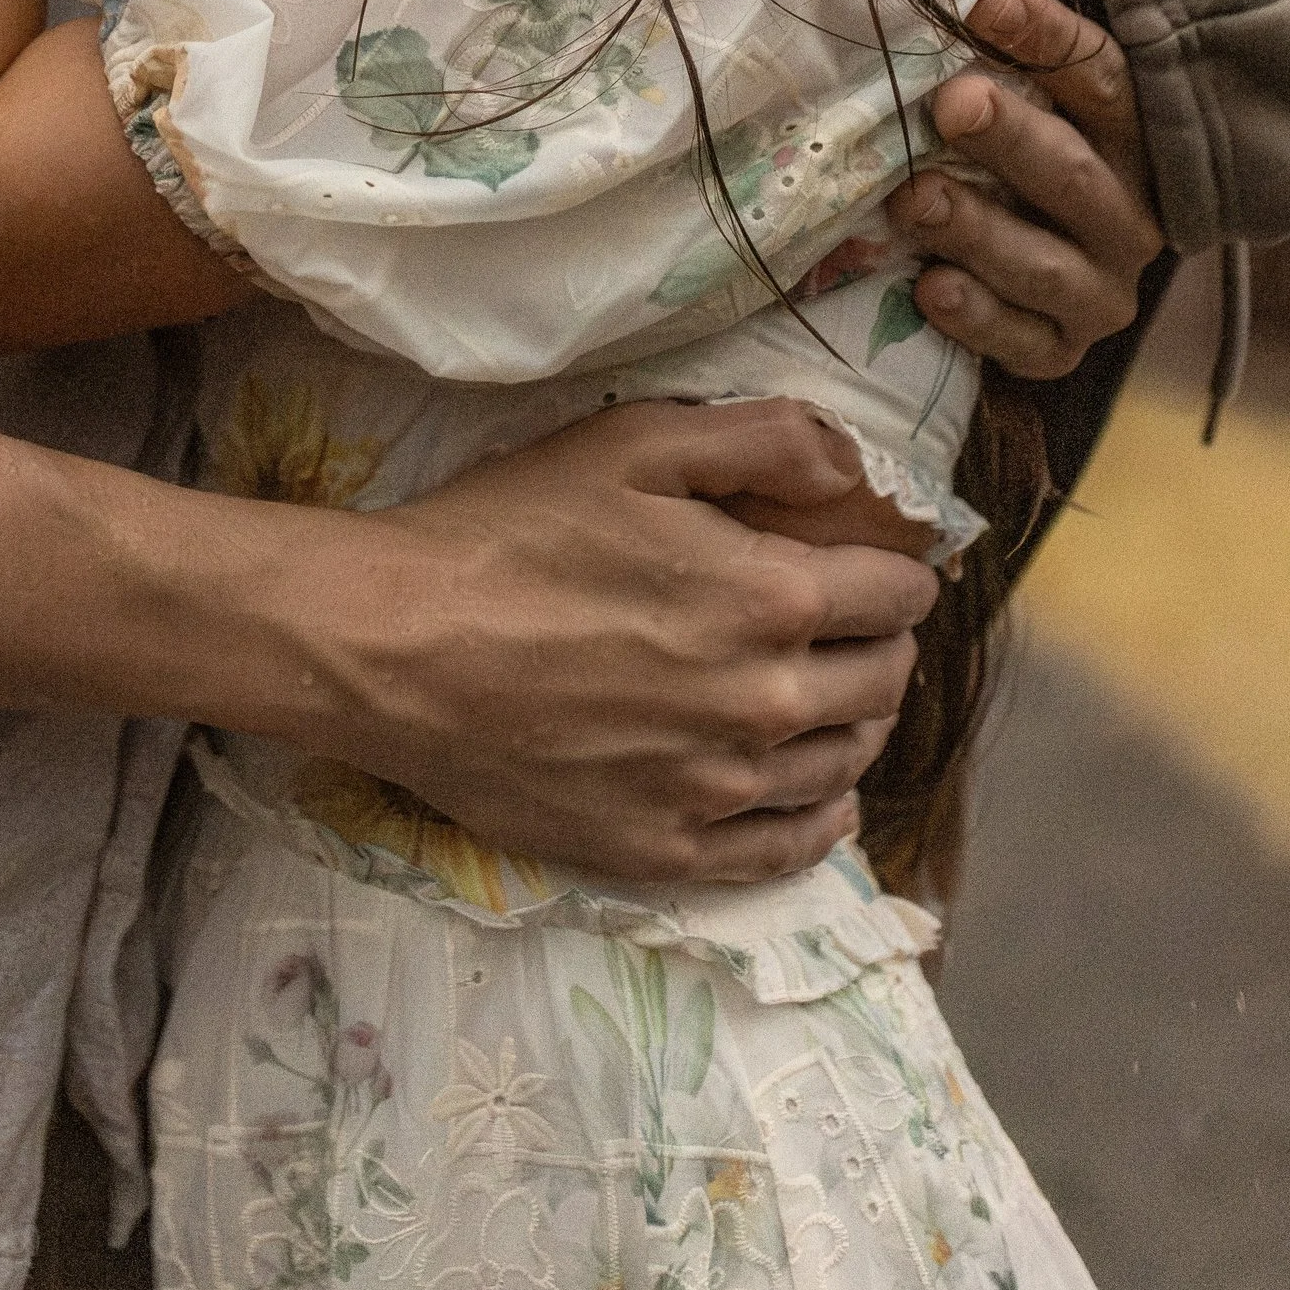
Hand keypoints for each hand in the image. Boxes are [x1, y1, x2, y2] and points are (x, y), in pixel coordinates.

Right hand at [311, 399, 936, 886]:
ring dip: (856, 725)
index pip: (895, 594)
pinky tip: (816, 794)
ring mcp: (715, 789)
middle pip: (883, 683)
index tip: (879, 564)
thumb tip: (855, 464)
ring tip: (833, 696)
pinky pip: (783, 850)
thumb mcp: (633, 441)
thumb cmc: (508, 531)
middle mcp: (763, 704)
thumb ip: (763, 439)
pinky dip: (818, 818)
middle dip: (882, 644)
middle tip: (853, 624)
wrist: (393, 648)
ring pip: (844, 766)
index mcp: (769, 598)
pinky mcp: (662, 848)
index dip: (897, 570)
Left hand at [887, 0, 1162, 379]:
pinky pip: (1023, 341)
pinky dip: (977, 318)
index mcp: (1130, 141)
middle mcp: (1129, 217)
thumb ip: (998, 61)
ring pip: (1044, 264)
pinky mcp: (1063, 350)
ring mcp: (1101, 291)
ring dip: (977, 229)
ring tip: (914, 198)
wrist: (1034, 282)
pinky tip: (930, 288)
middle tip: (951, 103)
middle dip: (1011, 139)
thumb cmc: (1014, 164)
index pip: (1103, 82)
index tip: (988, 6)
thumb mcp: (1022, 105)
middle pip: (1073, 175)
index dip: (1051, 41)